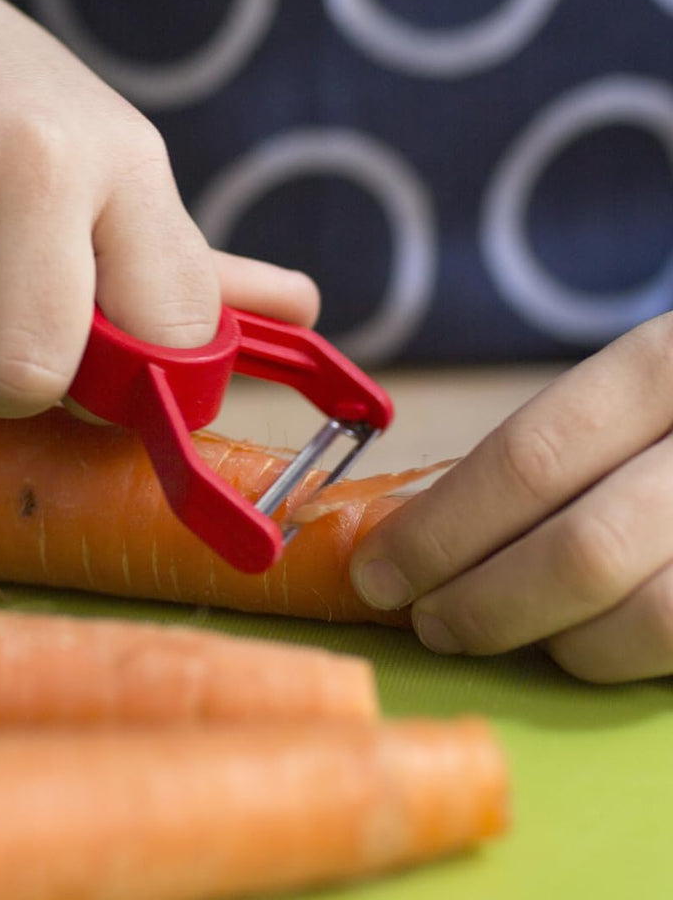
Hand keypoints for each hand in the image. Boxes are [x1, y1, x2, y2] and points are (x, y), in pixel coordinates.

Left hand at [350, 312, 672, 682]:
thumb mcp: (632, 389)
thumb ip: (550, 452)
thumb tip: (418, 528)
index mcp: (665, 365)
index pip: (529, 458)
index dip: (440, 529)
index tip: (378, 571)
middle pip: (580, 550)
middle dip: (480, 602)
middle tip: (426, 621)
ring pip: (645, 617)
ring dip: (545, 640)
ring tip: (490, 630)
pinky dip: (614, 656)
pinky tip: (574, 641)